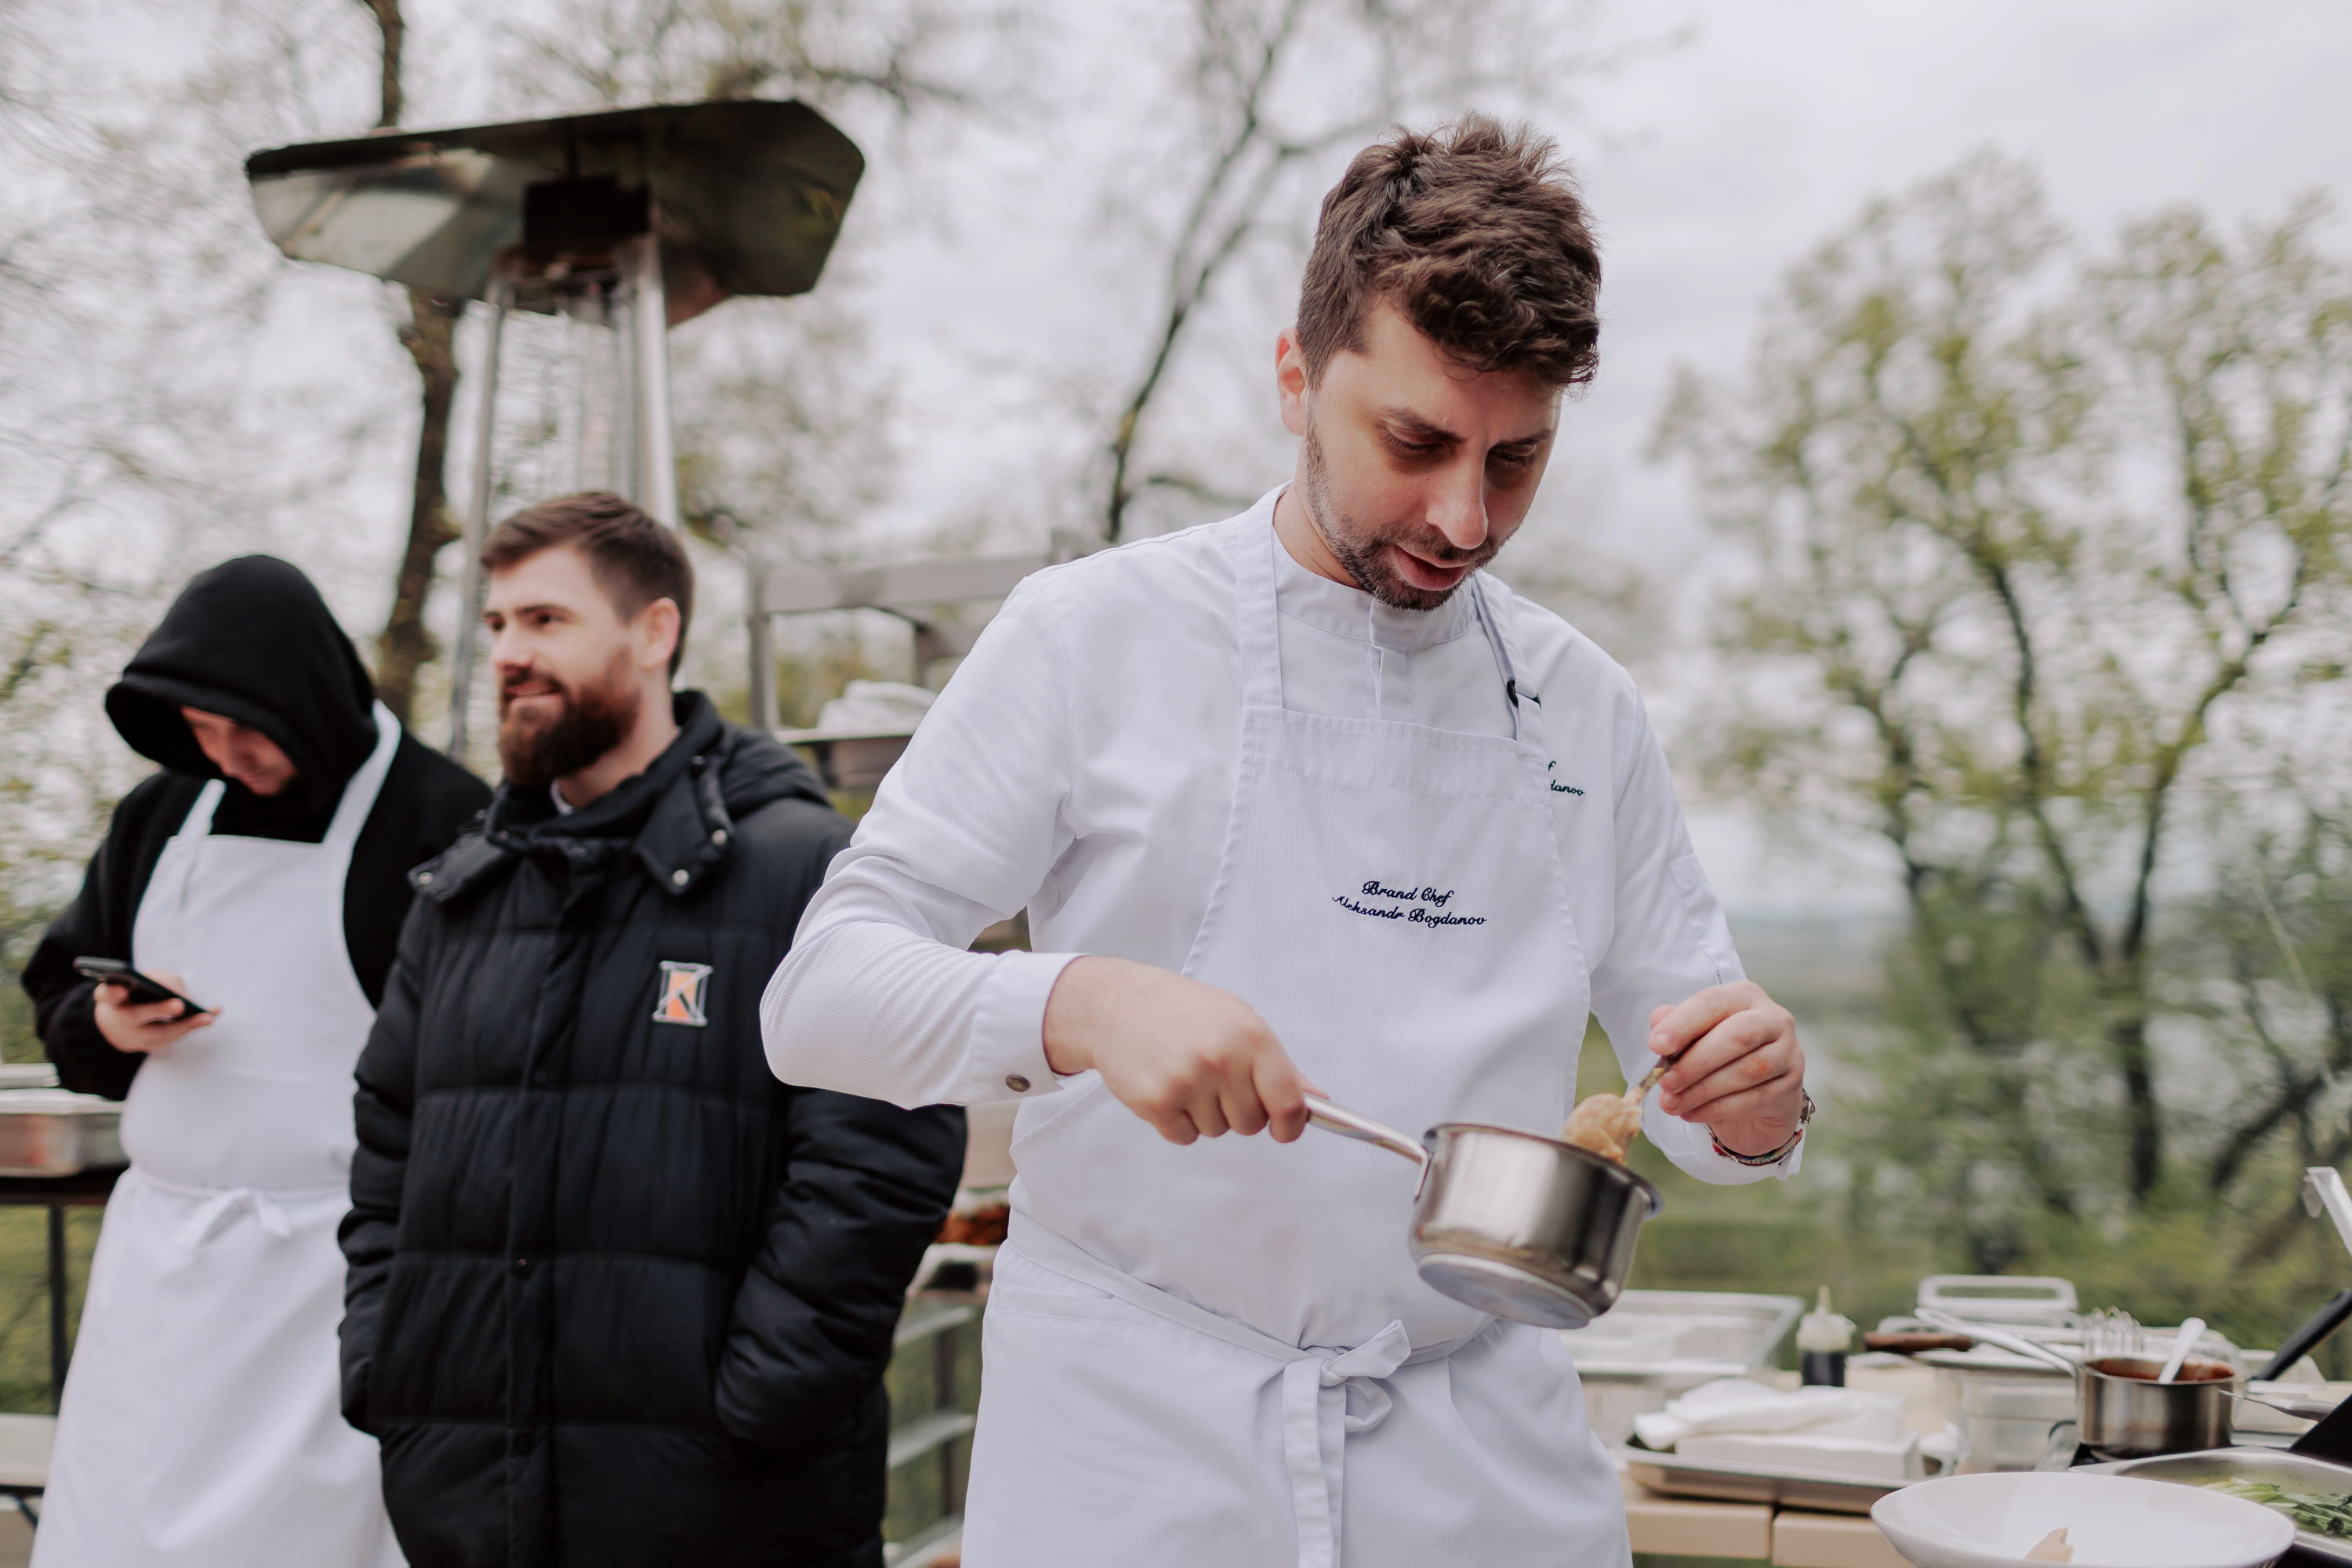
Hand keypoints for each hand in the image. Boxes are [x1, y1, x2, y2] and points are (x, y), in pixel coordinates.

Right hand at [92, 969, 216, 1054]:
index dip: (112, 992)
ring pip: (160, 1033)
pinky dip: (194, 1026)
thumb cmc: (133, 994)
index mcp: (111, 999)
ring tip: (207, 1017)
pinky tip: (214, 1013)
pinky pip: (174, 1038)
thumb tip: (179, 993)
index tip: (121, 989)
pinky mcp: (151, 1046)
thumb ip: (154, 979)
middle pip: (136, 1016)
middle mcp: (120, 1019)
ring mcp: (134, 1037)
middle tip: (179, 1004)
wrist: (119, 1025)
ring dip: (185, 1025)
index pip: (106, 994)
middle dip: (158, 1010)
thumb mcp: (138, 980)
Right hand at [1042, 957, 1319, 1145]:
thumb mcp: (1240, 1021)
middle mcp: (1221, 1060)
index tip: (1286, 1129)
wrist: (1119, 1004)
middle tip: (1216, 1080)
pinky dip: (1177, 1122)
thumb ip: (1280, 1066)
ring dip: (1205, 1114)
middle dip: (1238, 1111)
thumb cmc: (1184, 1011)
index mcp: (1251, 1037)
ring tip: (1186, 1075)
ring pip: (1216, 1131)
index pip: (1288, 1101)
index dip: (1291, 1125)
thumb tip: (1317, 1101)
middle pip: (1251, 1124)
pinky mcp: (1156, 1102)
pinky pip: (1184, 1137)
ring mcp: (1187, 1082)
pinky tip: (1168, 1087)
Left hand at [1646, 982, 1804, 1158]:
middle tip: (1665, 1081)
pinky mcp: (1791, 1088)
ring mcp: (1789, 1054)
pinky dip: (1717, 1109)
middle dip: (1696, 1061)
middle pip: (1737, 1036)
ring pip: (1747, 1071)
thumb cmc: (1719, 1059)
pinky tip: (1691, 1113)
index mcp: (1745, 996)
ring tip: (1671, 1102)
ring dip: (1703, 1090)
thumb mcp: (1694, 1039)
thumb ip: (1675, 1026)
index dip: (1684, 1023)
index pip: (1713, 1002)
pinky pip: (1754, 1099)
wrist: (1755, 1102)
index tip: (1656, 1045)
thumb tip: (1659, 1020)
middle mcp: (1774, 1020)